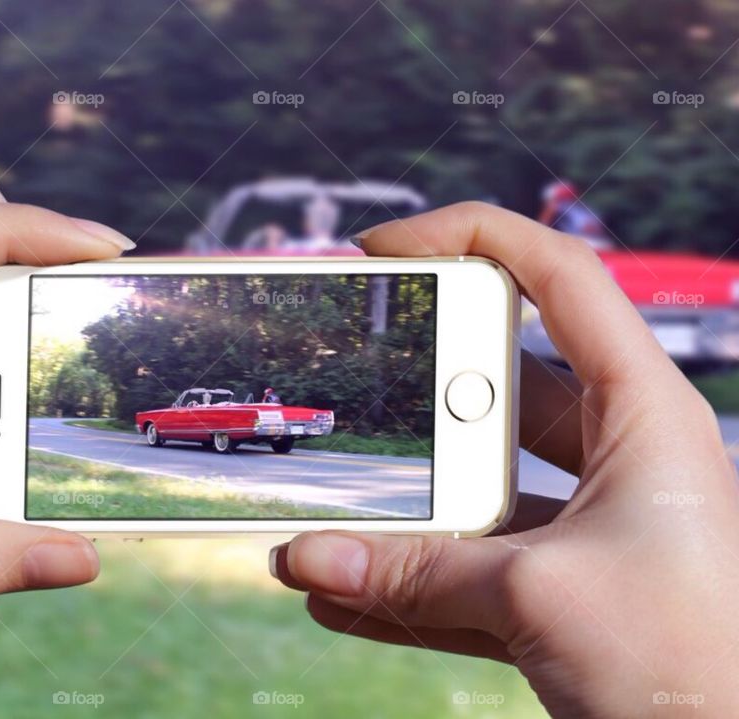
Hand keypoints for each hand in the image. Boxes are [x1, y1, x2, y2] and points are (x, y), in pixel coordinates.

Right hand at [270, 202, 738, 716]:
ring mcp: (584, 520)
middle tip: (350, 381)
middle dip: (419, 388)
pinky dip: (408, 577)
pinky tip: (342, 593)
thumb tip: (311, 558)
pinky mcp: (560, 584)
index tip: (389, 248)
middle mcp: (615, 453)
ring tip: (329, 506)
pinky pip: (469, 564)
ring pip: (474, 484)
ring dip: (402, 503)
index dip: (472, 238)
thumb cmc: (700, 669)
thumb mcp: (541, 596)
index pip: (560, 277)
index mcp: (643, 411)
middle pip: (497, 384)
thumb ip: (415, 571)